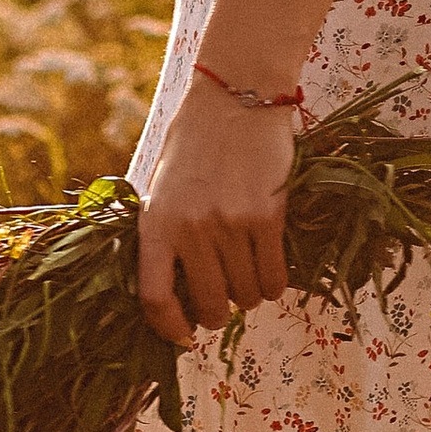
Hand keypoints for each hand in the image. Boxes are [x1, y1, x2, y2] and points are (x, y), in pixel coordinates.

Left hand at [135, 84, 296, 346]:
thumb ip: (164, 233)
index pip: (154, 297)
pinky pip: (275, 276)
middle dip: (218, 314)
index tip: (182, 337)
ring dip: (250, 295)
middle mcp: (190, 228)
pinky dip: (276, 284)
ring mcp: (230, 223)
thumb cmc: (195, 141)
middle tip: (223, 305)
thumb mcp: (161, 187)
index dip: (168, 328)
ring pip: (247, 294)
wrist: (236, 94)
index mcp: (155, 222)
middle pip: (208, 304)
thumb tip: (173, 292)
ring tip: (249, 277)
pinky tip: (272, 272)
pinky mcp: (267, 216)